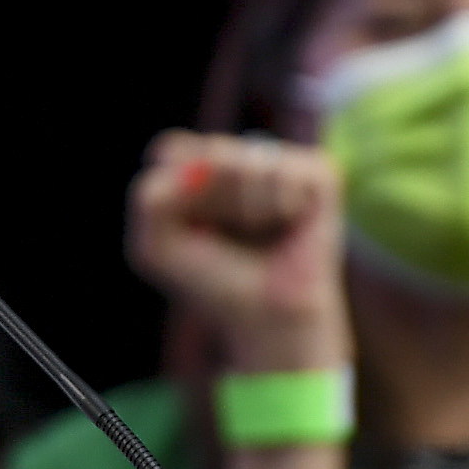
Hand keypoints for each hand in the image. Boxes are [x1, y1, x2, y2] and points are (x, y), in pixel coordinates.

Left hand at [125, 131, 351, 371]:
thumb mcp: (156, 247)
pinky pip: (292, 174)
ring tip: (257, 232)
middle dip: (214, 204)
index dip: (180, 193)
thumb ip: (152, 200)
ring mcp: (276, 161)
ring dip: (249, 210)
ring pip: (252, 163)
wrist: (266, 317)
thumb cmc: (210, 278)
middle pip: (212, 153)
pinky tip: (287, 225)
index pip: (172, 150)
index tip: (189, 228)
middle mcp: (233, 153)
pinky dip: (283, 206)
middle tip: (226, 234)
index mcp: (188, 164)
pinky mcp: (317, 175)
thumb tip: (199, 167)